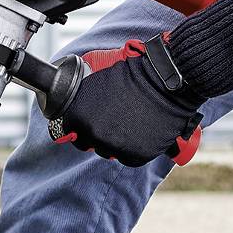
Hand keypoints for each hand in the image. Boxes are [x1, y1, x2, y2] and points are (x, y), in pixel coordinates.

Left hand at [49, 39, 203, 167]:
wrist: (164, 82)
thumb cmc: (132, 74)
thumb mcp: (95, 76)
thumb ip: (80, 94)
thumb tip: (71, 101)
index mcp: (78, 116)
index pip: (68, 131)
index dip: (78, 125)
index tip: (88, 120)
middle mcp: (93, 134)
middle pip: (88, 143)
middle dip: (97, 133)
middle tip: (113, 120)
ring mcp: (115, 147)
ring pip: (109, 151)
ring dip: (115, 142)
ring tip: (129, 124)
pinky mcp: (136, 156)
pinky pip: (128, 158)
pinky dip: (133, 148)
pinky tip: (140, 132)